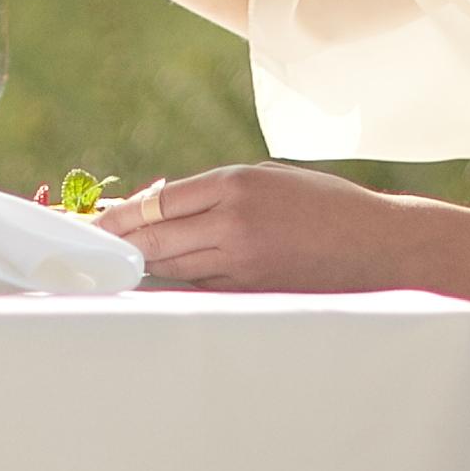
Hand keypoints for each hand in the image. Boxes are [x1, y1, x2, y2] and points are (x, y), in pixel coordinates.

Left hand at [96, 162, 409, 291]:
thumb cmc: (324, 204)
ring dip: (145, 265)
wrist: (379, 246)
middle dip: (121, 243)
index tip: (94, 221)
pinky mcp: (253, 293)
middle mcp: (234, 225)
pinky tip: (163, 277)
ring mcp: (242, 264)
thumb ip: (216, 191)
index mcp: (237, 186)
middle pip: (157, 239)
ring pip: (174, 267)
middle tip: (91, 246)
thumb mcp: (268, 178)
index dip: (120, 215)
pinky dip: (180, 280)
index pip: (158, 203)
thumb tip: (159, 205)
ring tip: (116, 262)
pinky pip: (202, 286)